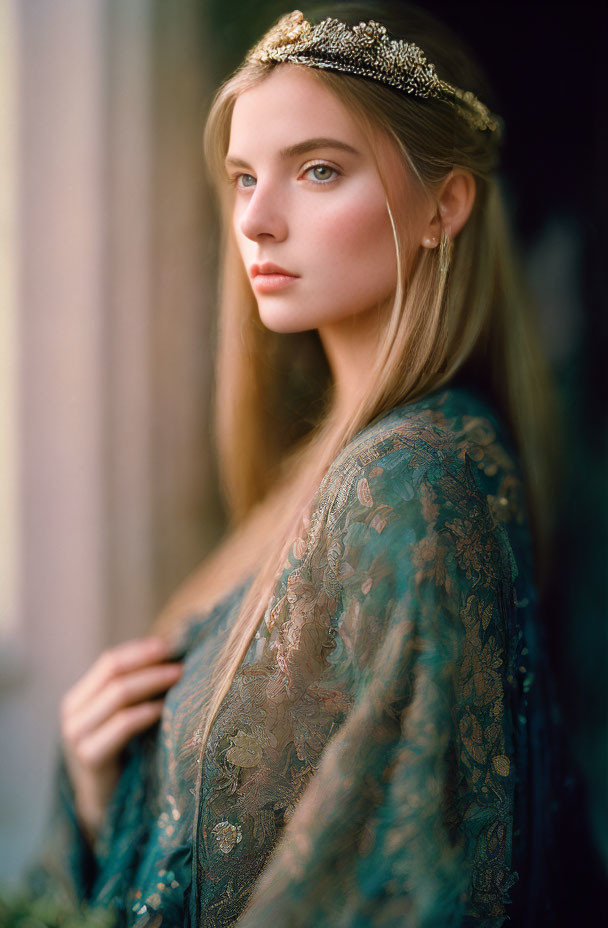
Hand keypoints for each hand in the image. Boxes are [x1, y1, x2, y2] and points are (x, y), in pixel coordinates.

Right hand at [59, 635, 183, 844]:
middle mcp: (72, 714)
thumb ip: (133, 691)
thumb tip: (172, 655)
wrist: (104, 805)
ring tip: (180, 678)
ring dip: (153, 682)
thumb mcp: (120, 718)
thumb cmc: (121, 755)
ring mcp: (77, 736)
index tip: (171, 645)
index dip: (140, 651)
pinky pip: (122, 725)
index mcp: (78, 698)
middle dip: (150, 664)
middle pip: (114, 674)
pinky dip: (146, 712)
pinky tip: (164, 708)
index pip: (109, 662)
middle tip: (181, 662)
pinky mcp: (89, 758)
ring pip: (118, 695)